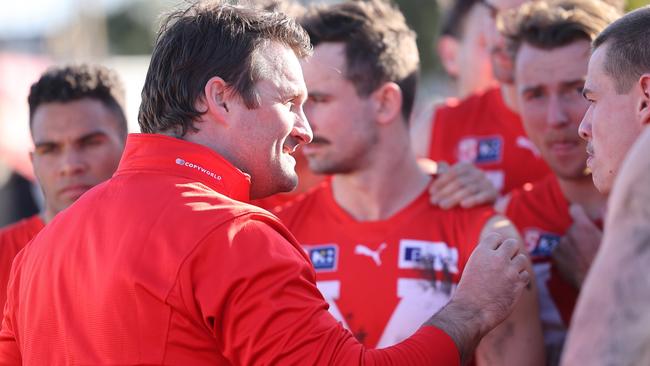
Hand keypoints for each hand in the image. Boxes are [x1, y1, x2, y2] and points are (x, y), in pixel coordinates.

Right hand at [427, 233, 529, 363]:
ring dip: (517, 265)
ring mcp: (509, 270)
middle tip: (505, 262)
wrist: (472, 312)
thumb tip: (500, 252)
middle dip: (510, 251)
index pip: (496, 237)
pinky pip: (526, 274)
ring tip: (509, 274)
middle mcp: (497, 258)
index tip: (494, 253)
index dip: (496, 245)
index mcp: (482, 252)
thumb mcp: (472, 267)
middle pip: (512, 243)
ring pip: (522, 258)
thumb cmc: (468, 292)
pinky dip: (520, 279)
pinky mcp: (518, 284)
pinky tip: (511, 285)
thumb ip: (486, 258)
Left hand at [429, 161, 497, 208]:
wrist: (485, 202)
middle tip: (433, 201)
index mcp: (466, 167)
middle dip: (444, 192)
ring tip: (442, 206)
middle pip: (459, 181)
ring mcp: (486, 183)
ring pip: (469, 189)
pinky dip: (473, 200)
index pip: (452, 172)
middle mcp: (478, 173)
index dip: (440, 182)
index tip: (430, 192)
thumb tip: (424, 166)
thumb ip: (439, 173)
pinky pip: (483, 196)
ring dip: (454, 198)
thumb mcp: (451, 180)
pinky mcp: (493, 194)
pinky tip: (463, 205)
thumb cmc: (461, 190)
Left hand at [552, 204, 602, 288]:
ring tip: (583, 258)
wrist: (597, 282)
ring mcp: (560, 245)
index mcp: (583, 227)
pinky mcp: (555, 257)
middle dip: (578, 235)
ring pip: (565, 242)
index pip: (575, 210)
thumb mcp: (610, 239)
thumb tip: (603, 208)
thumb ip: (605, 222)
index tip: (580, 215)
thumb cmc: (608, 261)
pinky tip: (575, 264)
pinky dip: (564, 256)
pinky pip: (559, 253)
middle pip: (572, 229)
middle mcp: (569, 233)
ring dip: (571, 247)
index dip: (578, 213)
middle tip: (589, 247)